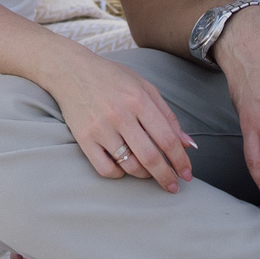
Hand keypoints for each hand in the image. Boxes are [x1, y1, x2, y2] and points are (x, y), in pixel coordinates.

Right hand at [45, 51, 195, 189]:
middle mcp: (120, 114)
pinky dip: (119, 174)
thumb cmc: (113, 78)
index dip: (180, 160)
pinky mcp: (84, 139)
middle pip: (150, 157)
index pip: (167, 138)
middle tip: (173, 187)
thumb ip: (167, 115)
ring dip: (144, 175)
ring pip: (129, 166)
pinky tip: (124, 168)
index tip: (187, 174)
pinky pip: (105, 169)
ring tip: (149, 173)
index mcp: (139, 99)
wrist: (71, 71)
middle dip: (166, 177)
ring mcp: (100, 128)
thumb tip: (188, 144)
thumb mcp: (145, 87)